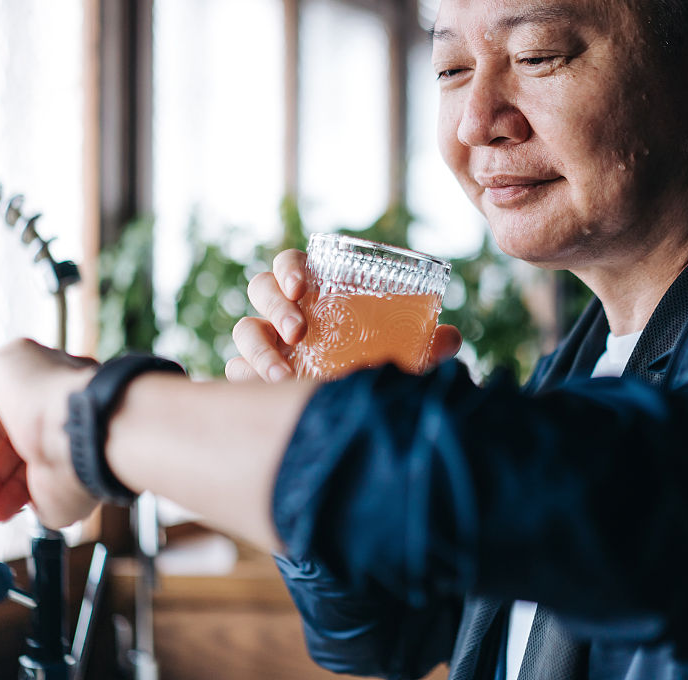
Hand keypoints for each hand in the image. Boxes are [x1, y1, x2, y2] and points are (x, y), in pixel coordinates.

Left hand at [0, 339, 97, 528]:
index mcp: (87, 415)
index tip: (6, 511)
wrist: (90, 435)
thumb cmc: (87, 467)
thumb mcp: (63, 491)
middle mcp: (63, 389)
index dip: (18, 485)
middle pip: (13, 438)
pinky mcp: (9, 360)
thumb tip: (27, 504)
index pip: (41, 448)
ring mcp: (38, 371)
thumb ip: (44, 492)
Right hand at [226, 249, 462, 381]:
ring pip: (244, 331)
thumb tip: (452, 338)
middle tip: (299, 330)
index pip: (291, 265)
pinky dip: (245, 379)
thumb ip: (425, 349)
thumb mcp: (403, 360)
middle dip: (274, 304)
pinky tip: (266, 392)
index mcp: (317, 295)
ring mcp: (265, 346)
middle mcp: (284, 314)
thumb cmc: (373, 373)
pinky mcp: (251, 379)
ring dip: (258, 348)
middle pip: (261, 290)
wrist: (349, 422)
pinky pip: (235, 372)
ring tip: (282, 374)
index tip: (302, 286)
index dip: (289, 267)